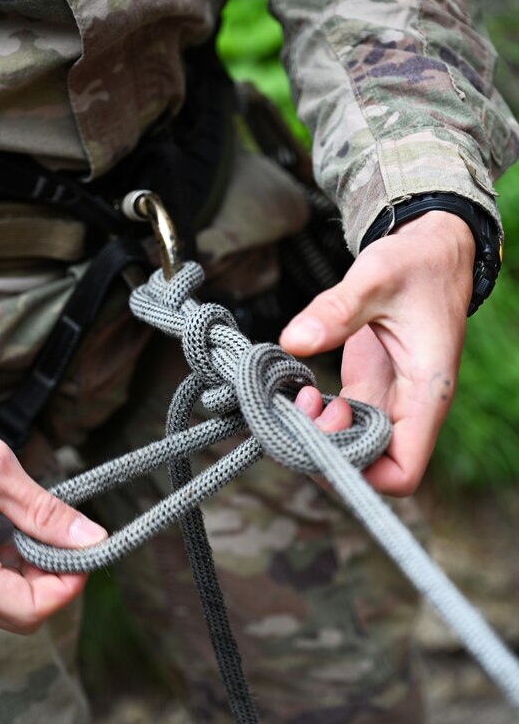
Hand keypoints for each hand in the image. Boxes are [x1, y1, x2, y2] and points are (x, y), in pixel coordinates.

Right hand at [0, 441, 106, 633]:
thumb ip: (40, 510)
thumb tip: (91, 537)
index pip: (32, 610)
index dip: (68, 582)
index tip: (87, 547)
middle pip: (23, 614)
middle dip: (53, 577)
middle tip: (63, 536)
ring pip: (8, 605)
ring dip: (32, 573)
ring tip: (33, 530)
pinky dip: (9, 567)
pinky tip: (11, 535)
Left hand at [280, 211, 474, 495]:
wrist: (430, 251)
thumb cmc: (416, 264)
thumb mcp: (377, 277)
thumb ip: (337, 310)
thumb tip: (294, 341)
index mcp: (426, 394)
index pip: (402, 472)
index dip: (361, 471)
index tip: (324, 432)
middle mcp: (410, 409)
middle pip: (371, 468)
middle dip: (329, 450)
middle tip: (302, 409)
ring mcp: (389, 403)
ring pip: (354, 449)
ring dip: (320, 436)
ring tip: (300, 398)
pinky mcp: (370, 390)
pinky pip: (343, 424)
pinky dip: (319, 419)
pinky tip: (303, 393)